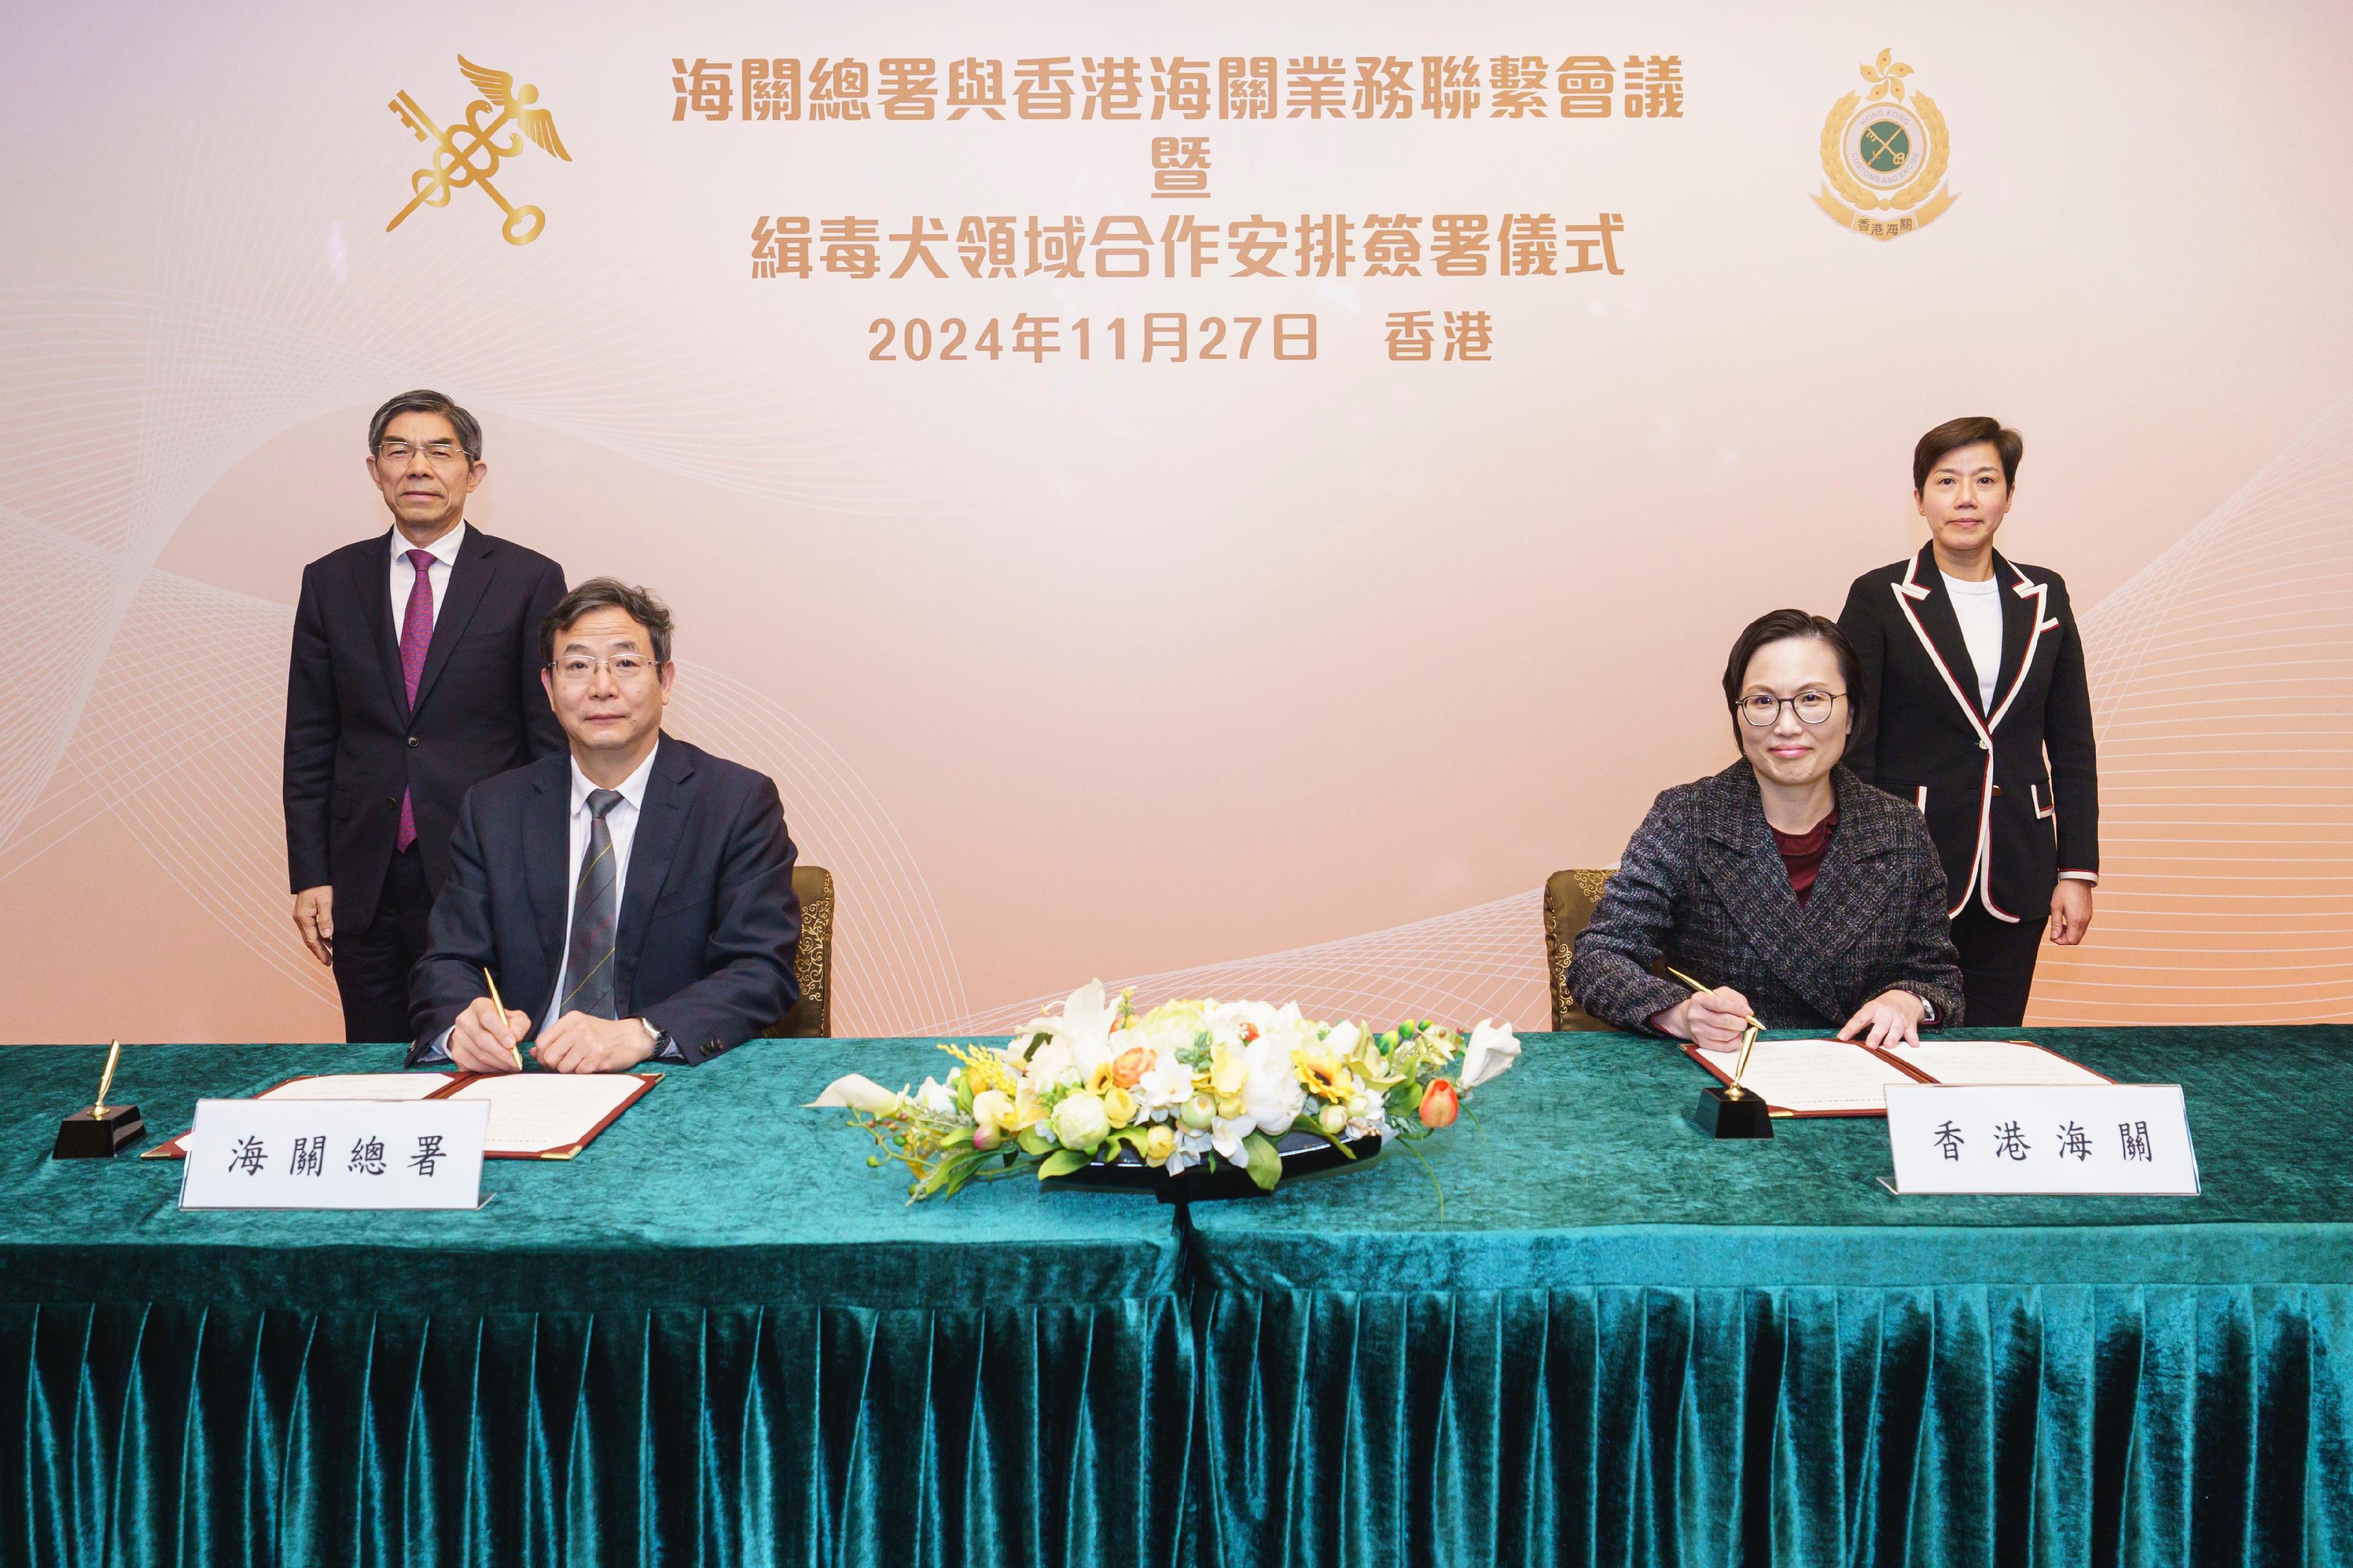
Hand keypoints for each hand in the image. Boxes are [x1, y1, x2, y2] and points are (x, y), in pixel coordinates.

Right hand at [292, 886, 334, 966]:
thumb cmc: (320, 885)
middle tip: (328, 962)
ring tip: (330, 953)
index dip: (320, 952)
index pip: (312, 941)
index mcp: (303, 918)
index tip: (328, 962)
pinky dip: (319, 935)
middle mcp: (300, 918)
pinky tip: (328, 938)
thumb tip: (327, 937)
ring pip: (310, 934)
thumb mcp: (326, 901)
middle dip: (319, 952)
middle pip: (309, 940)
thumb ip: (326, 919)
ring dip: (319, 944)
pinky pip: (311, 928)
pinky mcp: (305, 911)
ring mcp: (301, 915)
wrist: (312, 873)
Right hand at [449, 996, 531, 1073]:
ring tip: (511, 1065)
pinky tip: (499, 1068)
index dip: (500, 1031)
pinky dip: (488, 1069)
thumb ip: (519, 1025)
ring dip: (497, 1063)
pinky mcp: (457, 1053)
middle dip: (501, 1053)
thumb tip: (515, 1036)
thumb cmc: (502, 1024)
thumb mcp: (515, 1018)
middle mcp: (464, 1020)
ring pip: (478, 1054)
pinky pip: (473, 1065)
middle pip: (482, 1039)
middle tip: (515, 1061)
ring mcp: (458, 1037)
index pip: (487, 1017)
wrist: (481, 1030)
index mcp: (479, 1006)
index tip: (512, 1044)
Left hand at [534, 1013, 657, 1073]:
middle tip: (564, 1065)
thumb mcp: (579, 1028)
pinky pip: (578, 1073)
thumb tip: (535, 1053)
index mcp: (571, 1019)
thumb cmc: (603, 1034)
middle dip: (553, 1066)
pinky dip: (583, 1073)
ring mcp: (589, 1043)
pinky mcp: (598, 1057)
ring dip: (570, 1070)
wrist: (632, 1037)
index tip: (550, 1060)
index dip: (542, 1055)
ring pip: (563, 1067)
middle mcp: (579, 1029)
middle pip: (549, 1056)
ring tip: (581, 1063)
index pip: (542, 1041)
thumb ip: (557, 1038)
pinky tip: (591, 1065)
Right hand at [1652, 986, 1754, 1051]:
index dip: (1737, 1009)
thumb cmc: (1709, 1005)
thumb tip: (1747, 1012)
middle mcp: (1695, 1015)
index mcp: (1699, 999)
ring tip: (1738, 1027)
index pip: (1720, 1004)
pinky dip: (1735, 1042)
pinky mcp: (1701, 1043)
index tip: (1747, 1012)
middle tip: (1744, 1021)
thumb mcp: (1720, 994)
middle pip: (1725, 1021)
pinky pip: (1724, 1046)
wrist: (1689, 1017)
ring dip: (1738, 1032)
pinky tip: (1735, 1036)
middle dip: (1741, 1022)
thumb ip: (1736, 998)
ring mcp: (1697, 1030)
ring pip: (1726, 1035)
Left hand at [1838, 989, 1926, 1049]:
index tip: (1842, 1037)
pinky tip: (1914, 1045)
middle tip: (1870, 1045)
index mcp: (1872, 1009)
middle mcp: (1886, 1014)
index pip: (1859, 1019)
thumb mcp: (1870, 1010)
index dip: (1850, 1028)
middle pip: (1880, 1025)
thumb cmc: (1882, 1008)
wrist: (1905, 997)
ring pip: (1896, 1029)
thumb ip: (1861, 1023)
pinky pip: (1912, 1032)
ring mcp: (1899, 1019)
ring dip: (1892, 1038)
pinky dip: (1913, 1038)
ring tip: (1888, 1046)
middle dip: (1875, 1035)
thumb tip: (1845, 1039)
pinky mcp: (1910, 1024)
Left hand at [2049, 881, 2093, 945]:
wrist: (2077, 879)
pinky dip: (2075, 929)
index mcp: (2076, 920)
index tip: (2052, 936)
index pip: (2071, 940)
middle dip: (2065, 939)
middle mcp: (2084, 921)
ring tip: (2060, 925)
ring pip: (2080, 934)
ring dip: (2070, 934)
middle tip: (2055, 932)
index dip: (2060, 942)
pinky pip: (2083, 927)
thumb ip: (2056, 924)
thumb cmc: (2064, 891)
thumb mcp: (2055, 907)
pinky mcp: (2089, 914)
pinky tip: (2067, 921)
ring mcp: (2088, 918)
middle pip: (2076, 940)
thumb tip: (2054, 937)